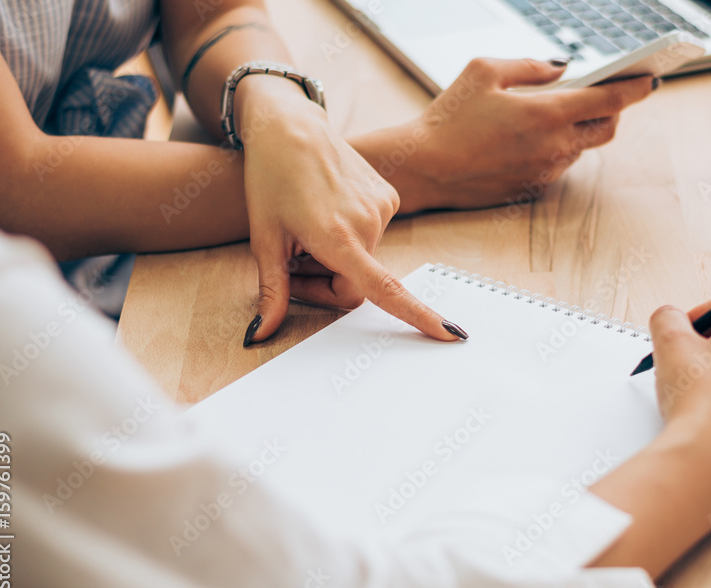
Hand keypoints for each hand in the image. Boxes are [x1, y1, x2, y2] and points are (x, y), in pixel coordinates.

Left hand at [234, 76, 464, 345]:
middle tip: (291, 262)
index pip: (385, 289)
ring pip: (364, 260)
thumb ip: (271, 292)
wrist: (289, 128)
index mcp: (337, 237)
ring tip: (305, 230)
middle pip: (356, 284)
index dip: (418, 316)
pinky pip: (371, 236)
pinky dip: (349, 236)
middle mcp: (367, 223)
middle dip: (324, 283)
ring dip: (336, 258)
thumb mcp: (263, 240)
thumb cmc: (270, 180)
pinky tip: (325, 212)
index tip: (450, 334)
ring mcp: (383, 207)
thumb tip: (259, 336)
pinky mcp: (389, 197)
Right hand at [350, 58, 658, 212]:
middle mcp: (553, 147)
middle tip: (606, 93)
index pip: (609, 100)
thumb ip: (529, 65)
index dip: (634, 88)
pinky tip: (533, 135)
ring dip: (580, 128)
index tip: (649, 78)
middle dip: (613, 110)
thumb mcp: (484, 71)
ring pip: (581, 147)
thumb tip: (559, 69)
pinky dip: (557, 146)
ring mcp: (545, 171)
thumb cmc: (448, 118)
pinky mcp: (532, 188)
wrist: (425, 168)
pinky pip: (559, 163)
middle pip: (607, 129)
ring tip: (559, 110)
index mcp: (546, 114)